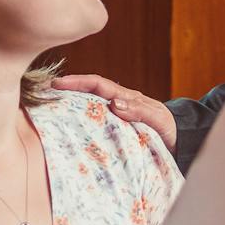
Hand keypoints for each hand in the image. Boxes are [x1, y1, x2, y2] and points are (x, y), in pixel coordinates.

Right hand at [55, 74, 177, 150]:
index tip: (57, 83)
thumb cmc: (172, 130)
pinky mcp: (115, 129)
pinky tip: (68, 130)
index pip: (98, 85)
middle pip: (88, 93)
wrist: (182, 143)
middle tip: (42, 93)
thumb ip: (140, 111)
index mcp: (127, 97)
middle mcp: (119, 103)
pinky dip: (80, 122)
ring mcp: (116, 116)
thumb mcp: (159, 120)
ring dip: (70, 106)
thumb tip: (115, 103)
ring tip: (48, 109)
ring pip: (89, 107)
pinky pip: (94, 123)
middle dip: (66, 90)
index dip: (77, 82)